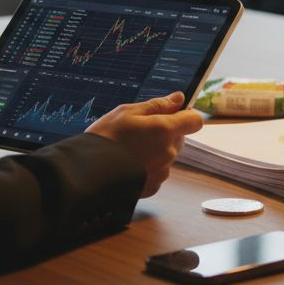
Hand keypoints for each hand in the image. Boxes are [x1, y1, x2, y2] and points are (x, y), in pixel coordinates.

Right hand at [85, 92, 202, 197]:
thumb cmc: (106, 138)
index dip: (186, 115)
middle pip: (179, 138)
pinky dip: (147, 167)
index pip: (195, 121)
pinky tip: (128, 164)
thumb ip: (157, 105)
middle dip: (165, 133)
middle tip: (138, 131)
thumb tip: (178, 98)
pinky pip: (157, 172)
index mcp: (165, 130)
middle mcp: (169, 152)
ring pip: (167, 155)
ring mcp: (162, 172)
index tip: (172, 114)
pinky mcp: (153, 186)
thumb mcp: (127, 112)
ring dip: (155, 150)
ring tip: (129, 149)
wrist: (88, 172)